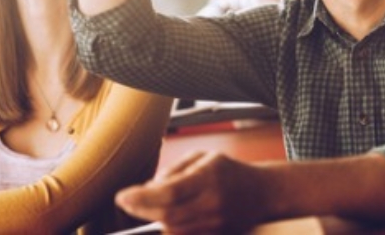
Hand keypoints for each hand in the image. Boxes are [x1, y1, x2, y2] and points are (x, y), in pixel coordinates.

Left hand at [115, 151, 268, 233]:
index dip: (141, 197)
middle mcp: (212, 204)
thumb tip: (148, 189)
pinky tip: (164, 217)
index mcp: (209, 178)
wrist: (262, 193)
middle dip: (141, 210)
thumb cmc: (229, 172)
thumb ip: (174, 171)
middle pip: (167, 216)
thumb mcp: (202, 158)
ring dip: (153, 220)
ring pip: (173, 230)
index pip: (169, 193)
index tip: (122, 196)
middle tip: (126, 201)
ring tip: (147, 206)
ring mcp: (214, 225)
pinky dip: (168, 229)